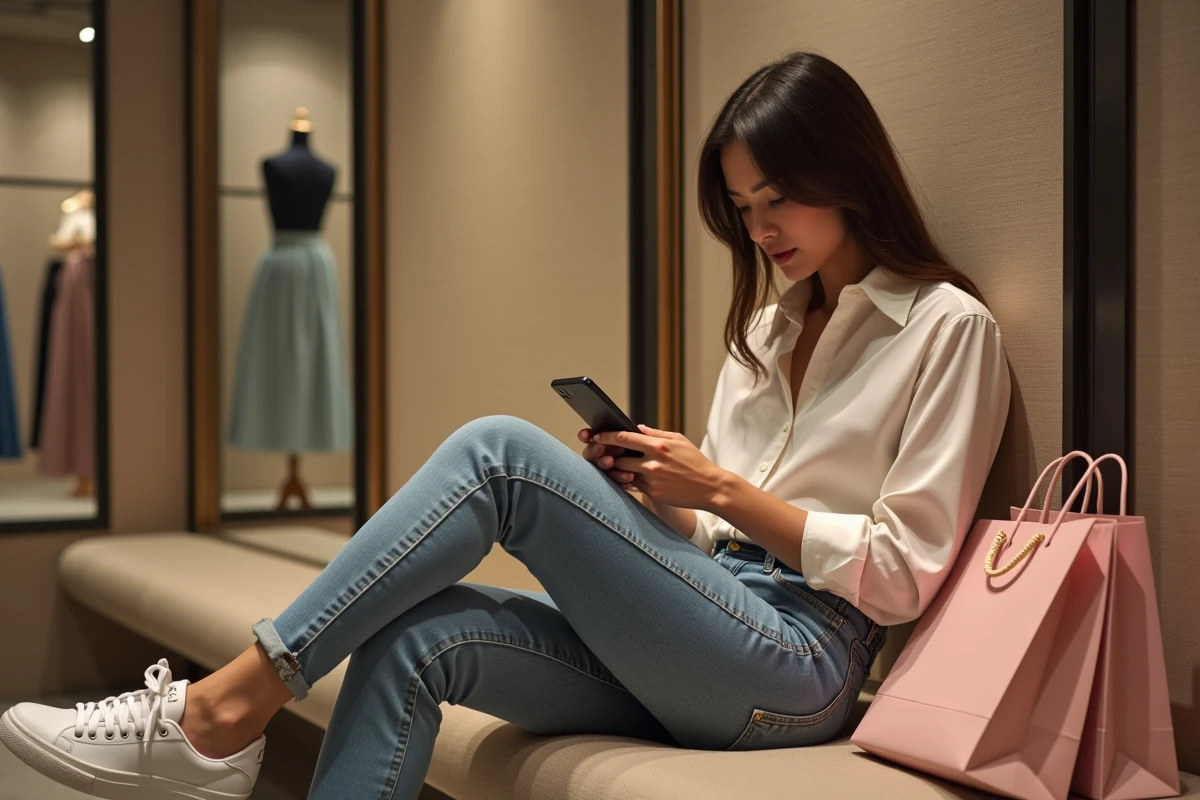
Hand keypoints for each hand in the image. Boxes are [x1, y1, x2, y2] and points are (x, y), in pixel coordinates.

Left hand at [589, 424, 725, 510]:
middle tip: (600, 453)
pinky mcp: (654, 493)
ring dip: (615, 470)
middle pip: (618, 458)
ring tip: (611, 466)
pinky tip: (625, 478)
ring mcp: (652, 480)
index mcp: (658, 445)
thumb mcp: (679, 440)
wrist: (710, 487)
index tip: (597, 436)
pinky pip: (633, 486)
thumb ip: (656, 433)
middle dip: (607, 455)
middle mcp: (653, 462)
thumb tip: (637, 428)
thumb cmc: (695, 462)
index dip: (606, 437)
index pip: (624, 438)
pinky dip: (627, 481)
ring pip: (623, 474)